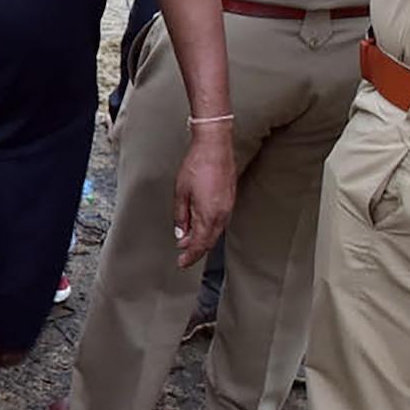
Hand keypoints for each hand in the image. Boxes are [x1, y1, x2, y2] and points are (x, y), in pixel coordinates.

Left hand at [171, 124, 235, 267]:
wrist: (215, 147)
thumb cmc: (197, 166)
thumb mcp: (181, 192)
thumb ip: (181, 215)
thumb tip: (180, 232)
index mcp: (208, 215)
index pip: (199, 244)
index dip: (190, 256)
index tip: (182, 263)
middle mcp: (221, 214)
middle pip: (209, 241)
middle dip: (196, 250)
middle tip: (183, 254)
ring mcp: (228, 207)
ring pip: (215, 232)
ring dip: (202, 239)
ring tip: (188, 240)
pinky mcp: (230, 200)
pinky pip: (220, 222)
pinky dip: (209, 228)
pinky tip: (200, 225)